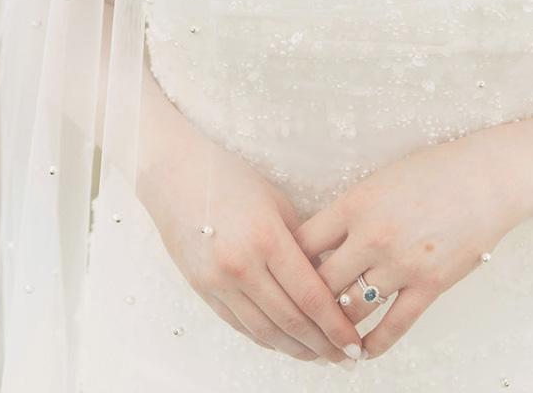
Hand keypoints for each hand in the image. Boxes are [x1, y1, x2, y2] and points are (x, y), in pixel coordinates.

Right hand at [144, 130, 364, 366]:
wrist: (176, 175)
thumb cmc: (232, 179)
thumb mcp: (276, 202)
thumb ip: (303, 242)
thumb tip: (331, 277)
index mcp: (266, 238)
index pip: (310, 295)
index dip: (336, 325)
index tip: (355, 343)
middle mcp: (241, 265)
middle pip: (290, 320)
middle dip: (322, 344)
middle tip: (345, 358)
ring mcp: (218, 281)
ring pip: (264, 331)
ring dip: (295, 349)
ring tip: (320, 356)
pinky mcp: (202, 290)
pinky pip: (240, 325)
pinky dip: (266, 339)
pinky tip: (285, 343)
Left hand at [291, 126, 531, 359]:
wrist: (486, 179)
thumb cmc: (431, 171)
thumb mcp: (379, 180)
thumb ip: (349, 212)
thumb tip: (320, 244)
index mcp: (354, 203)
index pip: (302, 243)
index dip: (287, 262)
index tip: (283, 273)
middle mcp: (372, 236)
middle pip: (320, 282)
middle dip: (307, 299)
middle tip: (299, 310)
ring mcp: (401, 264)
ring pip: (351, 309)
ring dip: (336, 325)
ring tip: (325, 335)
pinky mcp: (429, 285)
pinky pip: (393, 326)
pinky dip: (373, 344)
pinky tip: (362, 350)